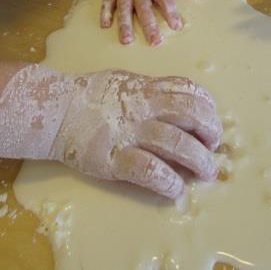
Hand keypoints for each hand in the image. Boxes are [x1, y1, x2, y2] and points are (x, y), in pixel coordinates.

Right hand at [52, 70, 222, 198]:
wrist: (56, 111)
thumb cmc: (90, 96)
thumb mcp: (125, 81)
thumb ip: (150, 90)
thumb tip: (176, 101)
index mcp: (146, 88)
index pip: (188, 90)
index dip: (207, 106)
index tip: (211, 120)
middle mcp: (143, 107)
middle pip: (190, 114)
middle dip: (211, 131)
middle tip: (214, 147)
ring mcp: (129, 132)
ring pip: (175, 142)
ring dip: (199, 159)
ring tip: (207, 172)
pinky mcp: (114, 158)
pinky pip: (149, 169)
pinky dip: (168, 181)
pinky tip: (175, 189)